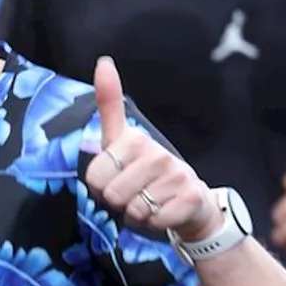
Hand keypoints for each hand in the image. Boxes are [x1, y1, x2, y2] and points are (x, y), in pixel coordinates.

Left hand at [86, 56, 220, 242]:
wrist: (190, 203)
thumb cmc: (148, 175)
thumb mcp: (121, 142)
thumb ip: (109, 106)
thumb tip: (103, 62)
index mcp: (135, 140)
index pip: (95, 177)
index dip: (102, 188)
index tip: (118, 179)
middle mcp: (157, 153)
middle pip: (112, 195)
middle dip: (119, 203)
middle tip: (136, 194)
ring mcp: (176, 174)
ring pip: (134, 210)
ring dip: (138, 214)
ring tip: (151, 203)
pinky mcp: (191, 197)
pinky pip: (155, 221)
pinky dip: (156, 224)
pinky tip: (166, 212)